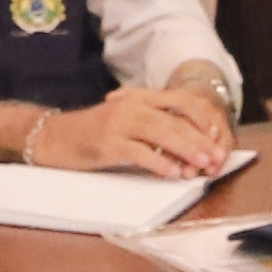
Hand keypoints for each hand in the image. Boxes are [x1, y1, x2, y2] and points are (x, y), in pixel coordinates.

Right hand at [35, 84, 232, 176]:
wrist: (54, 137)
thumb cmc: (92, 134)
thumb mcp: (124, 121)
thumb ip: (152, 126)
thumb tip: (187, 145)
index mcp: (140, 97)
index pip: (181, 100)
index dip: (202, 118)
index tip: (217, 136)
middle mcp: (132, 105)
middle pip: (176, 120)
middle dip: (200, 140)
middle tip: (217, 158)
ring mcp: (120, 123)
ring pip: (163, 134)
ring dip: (187, 150)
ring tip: (203, 166)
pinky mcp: (109, 143)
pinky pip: (141, 153)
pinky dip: (160, 163)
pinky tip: (174, 173)